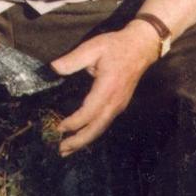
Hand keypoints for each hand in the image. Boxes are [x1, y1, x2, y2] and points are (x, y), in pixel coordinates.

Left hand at [51, 25, 157, 155]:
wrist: (141, 46)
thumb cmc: (116, 45)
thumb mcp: (93, 47)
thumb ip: (72, 59)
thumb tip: (54, 68)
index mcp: (107, 89)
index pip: (88, 113)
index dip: (73, 123)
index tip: (58, 127)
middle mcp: (115, 101)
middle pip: (96, 128)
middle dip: (79, 141)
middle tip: (61, 150)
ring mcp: (119, 104)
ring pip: (101, 128)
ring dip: (85, 140)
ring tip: (68, 148)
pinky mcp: (120, 104)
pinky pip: (105, 122)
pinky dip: (93, 132)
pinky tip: (83, 135)